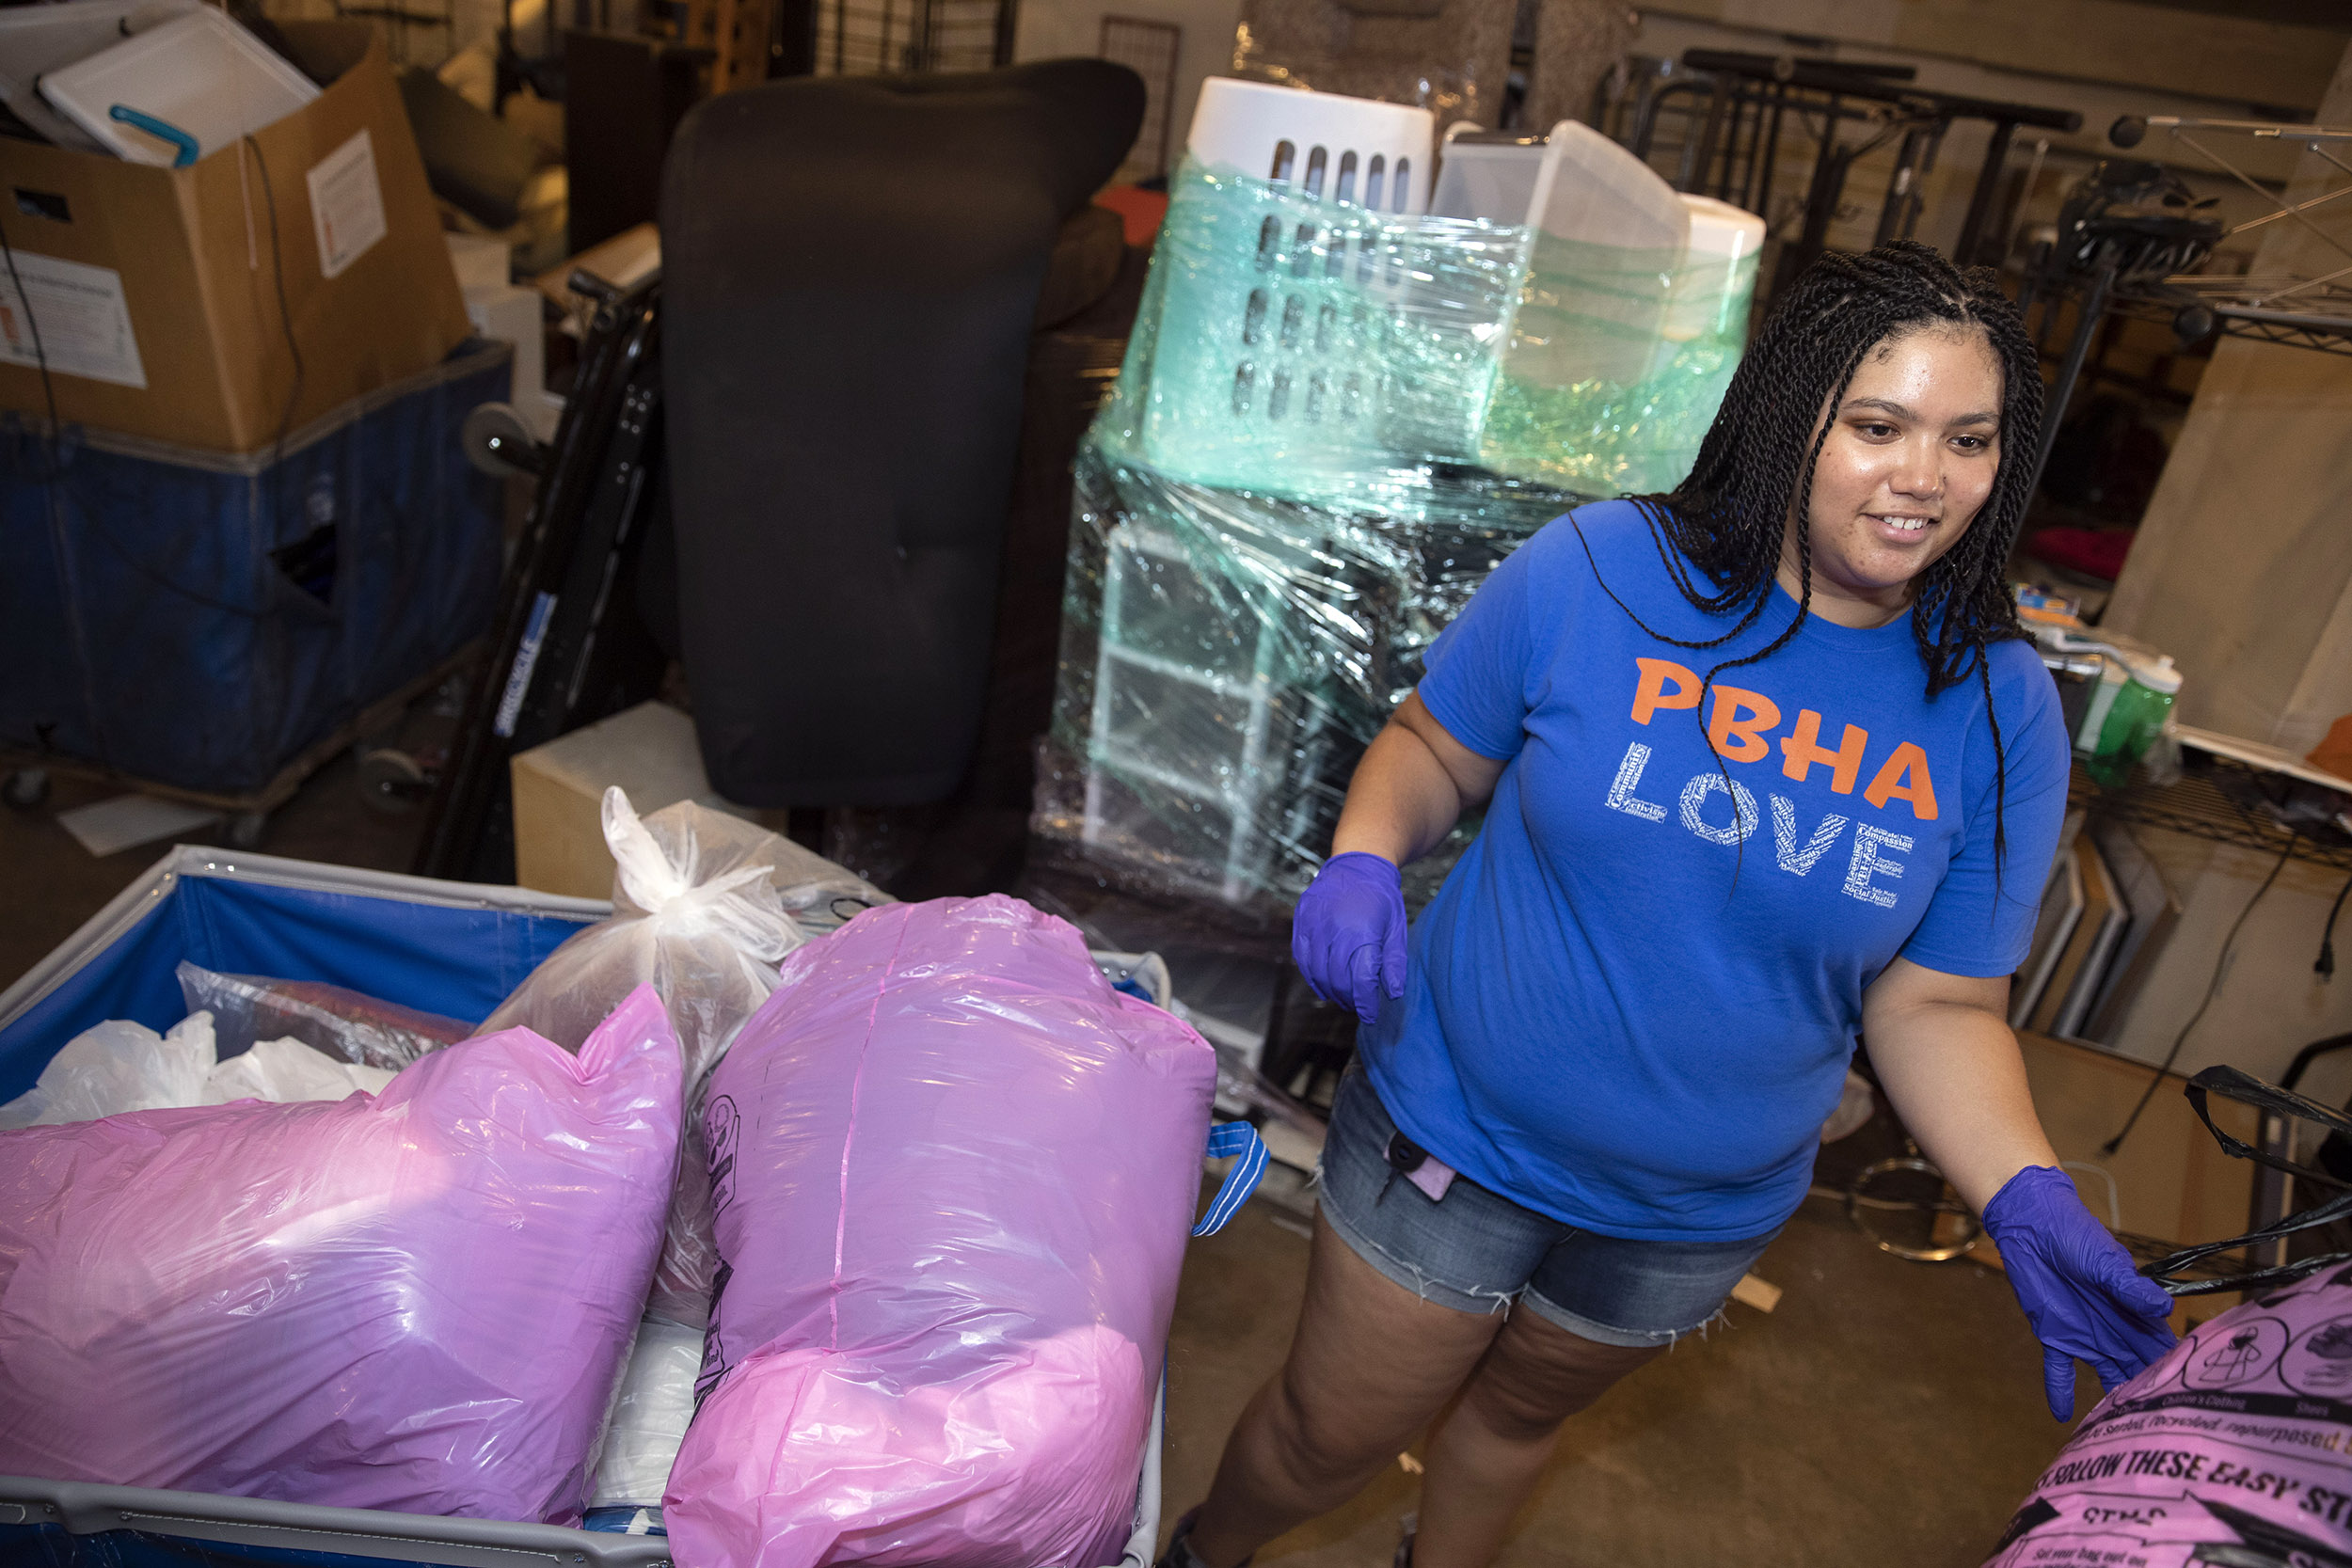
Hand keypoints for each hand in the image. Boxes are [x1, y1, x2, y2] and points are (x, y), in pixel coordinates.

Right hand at [1291, 853, 1407, 1025]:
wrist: (1358, 862)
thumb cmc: (1382, 898)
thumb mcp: (1396, 928)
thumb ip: (1394, 962)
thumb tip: (1393, 994)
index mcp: (1364, 932)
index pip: (1361, 980)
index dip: (1365, 1003)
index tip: (1370, 1015)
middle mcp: (1336, 929)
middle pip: (1338, 979)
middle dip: (1348, 999)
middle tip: (1357, 1006)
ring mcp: (1315, 923)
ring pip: (1317, 971)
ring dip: (1329, 990)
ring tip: (1341, 998)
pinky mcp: (1302, 919)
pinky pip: (1301, 956)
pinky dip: (1310, 975)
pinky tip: (1322, 983)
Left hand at [1982, 1165, 2176, 1419]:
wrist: (2031, 1225)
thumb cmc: (2075, 1235)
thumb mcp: (2106, 1262)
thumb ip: (2131, 1288)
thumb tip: (2165, 1309)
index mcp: (2134, 1311)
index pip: (2162, 1346)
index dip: (2176, 1369)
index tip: (2195, 1399)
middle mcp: (2115, 1329)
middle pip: (2139, 1368)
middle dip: (2152, 1395)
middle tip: (2169, 1428)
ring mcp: (2085, 1335)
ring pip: (2106, 1375)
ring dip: (2115, 1401)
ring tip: (2126, 1432)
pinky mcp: (2054, 1335)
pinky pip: (2058, 1370)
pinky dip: (2059, 1392)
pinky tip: (2063, 1419)